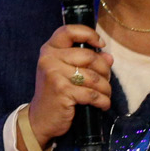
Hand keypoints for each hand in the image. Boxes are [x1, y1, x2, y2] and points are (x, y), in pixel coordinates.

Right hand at [26, 22, 111, 147]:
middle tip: (105, 81)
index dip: (89, 34)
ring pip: (94, 77)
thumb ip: (87, 62)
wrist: (40, 119)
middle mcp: (49, 59)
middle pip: (90, 56)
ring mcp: (54, 75)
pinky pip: (92, 93)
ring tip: (105, 95)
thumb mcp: (67, 73)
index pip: (69, 31)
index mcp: (49, 50)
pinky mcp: (62, 91)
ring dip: (105, 88)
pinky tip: (102, 105)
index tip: (100, 44)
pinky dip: (102, 101)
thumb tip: (109, 57)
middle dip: (104, 70)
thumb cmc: (56, 93)